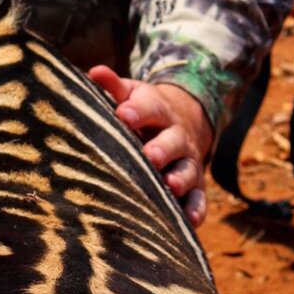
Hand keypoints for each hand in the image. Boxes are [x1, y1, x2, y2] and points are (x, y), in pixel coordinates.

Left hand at [87, 66, 212, 229]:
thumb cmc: (145, 111)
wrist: (185, 120)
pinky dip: (196, 210)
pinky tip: (190, 222)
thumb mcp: (132, 93)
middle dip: (162, 149)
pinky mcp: (195, 185)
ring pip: (187, 171)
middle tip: (150, 156)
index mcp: (159, 111)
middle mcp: (177, 136)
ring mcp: (188, 161)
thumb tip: (94, 72)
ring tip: (171, 186)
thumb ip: (114, 86)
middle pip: (172, 142)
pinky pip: (199, 198)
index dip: (137, 111)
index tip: (123, 114)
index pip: (150, 108)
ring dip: (180, 179)